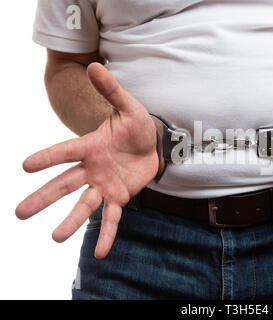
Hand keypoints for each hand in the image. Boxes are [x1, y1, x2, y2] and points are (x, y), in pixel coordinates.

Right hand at [15, 63, 158, 258]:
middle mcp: (92, 169)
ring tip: (55, 238)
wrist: (153, 144)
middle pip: (65, 184)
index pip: (65, 152)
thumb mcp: (128, 107)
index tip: (24, 166)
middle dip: (44, 197)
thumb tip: (95, 66)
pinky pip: (112, 217)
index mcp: (91, 146)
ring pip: (84, 204)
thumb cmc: (136, 126)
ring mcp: (105, 185)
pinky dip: (107, 234)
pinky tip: (101, 253)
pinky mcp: (119, 197)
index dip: (47, 158)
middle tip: (19, 213)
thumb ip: (111, 90)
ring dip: (71, 221)